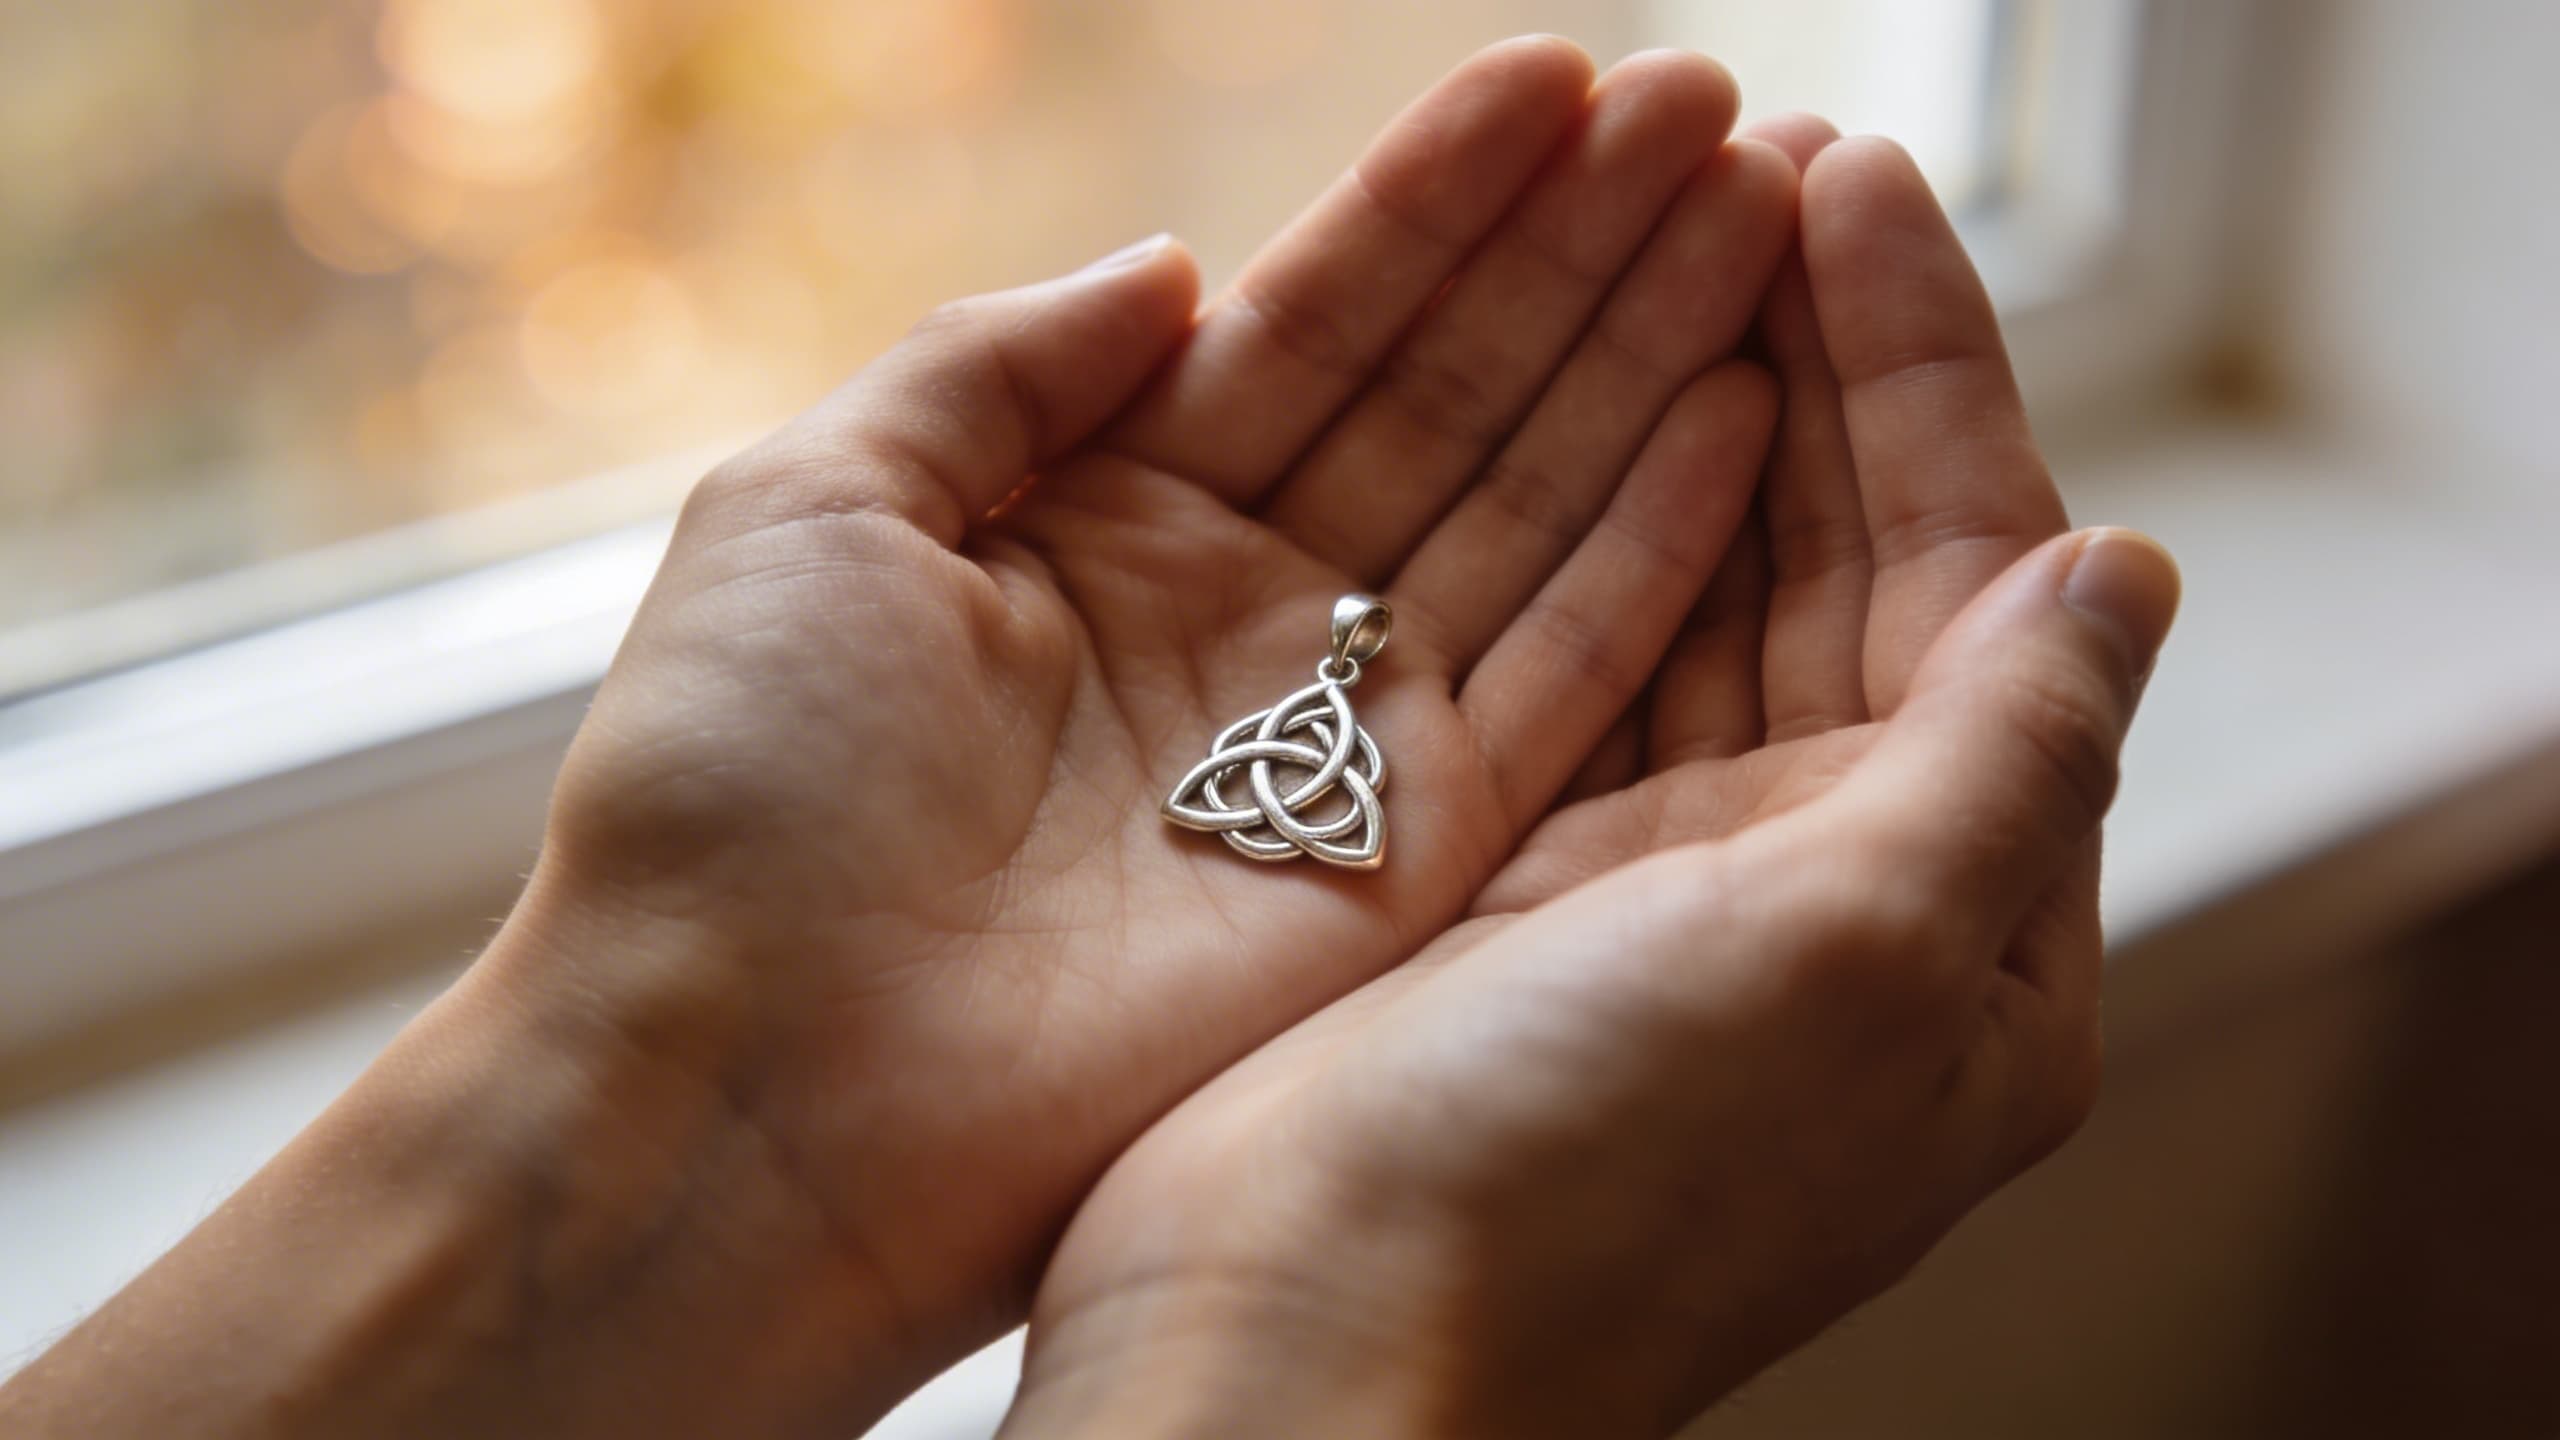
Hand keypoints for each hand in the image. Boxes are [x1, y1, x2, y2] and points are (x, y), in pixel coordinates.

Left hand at [483, 37, 1799, 1427]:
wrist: (751, 1084)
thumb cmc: (736, 793)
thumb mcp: (818, 504)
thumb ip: (1001, 366)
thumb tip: (1172, 265)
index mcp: (1100, 521)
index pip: (1310, 323)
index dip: (1435, 201)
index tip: (1557, 79)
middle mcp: (1238, 618)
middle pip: (1449, 395)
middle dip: (1581, 248)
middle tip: (1713, 105)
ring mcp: (1335, 742)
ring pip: (1530, 507)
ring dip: (1651, 358)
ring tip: (1767, 204)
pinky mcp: (1407, 866)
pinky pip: (1565, 679)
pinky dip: (1659, 552)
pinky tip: (1750, 415)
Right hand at [998, 129, 2182, 1438]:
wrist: (1306, 1351)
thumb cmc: (1581, 1186)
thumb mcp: (1859, 958)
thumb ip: (2011, 756)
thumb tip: (2129, 573)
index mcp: (1969, 940)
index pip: (1992, 589)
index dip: (1936, 376)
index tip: (1857, 187)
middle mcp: (1836, 906)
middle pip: (1860, 572)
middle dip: (1828, 368)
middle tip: (1764, 158)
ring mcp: (1670, 893)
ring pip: (1721, 598)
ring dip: (1713, 415)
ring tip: (1676, 228)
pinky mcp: (1519, 889)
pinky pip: (1592, 660)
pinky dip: (1596, 527)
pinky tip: (1579, 403)